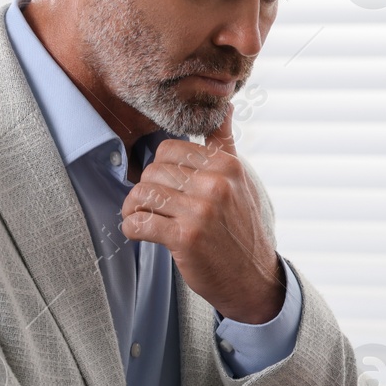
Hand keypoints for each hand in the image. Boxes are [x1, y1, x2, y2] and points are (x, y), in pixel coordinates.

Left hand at [120, 107, 284, 323]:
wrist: (253, 278)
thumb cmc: (242, 228)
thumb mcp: (242, 182)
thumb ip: (226, 144)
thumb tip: (226, 107)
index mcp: (228, 165)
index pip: (170, 148)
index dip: (161, 168)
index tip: (168, 186)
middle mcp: (216, 184)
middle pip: (153, 170)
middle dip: (147, 188)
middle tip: (155, 206)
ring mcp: (201, 211)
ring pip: (142, 193)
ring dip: (134, 208)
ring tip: (145, 218)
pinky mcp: (185, 238)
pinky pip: (139, 222)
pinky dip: (132, 228)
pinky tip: (142, 233)